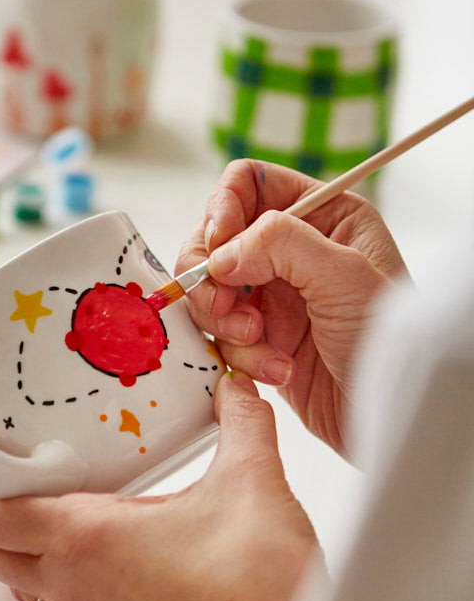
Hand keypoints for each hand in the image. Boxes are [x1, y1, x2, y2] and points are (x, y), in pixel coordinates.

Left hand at [0, 372, 321, 600]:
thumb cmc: (259, 590)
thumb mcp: (251, 483)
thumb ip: (241, 423)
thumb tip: (235, 390)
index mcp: (86, 538)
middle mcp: (74, 581)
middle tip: (7, 467)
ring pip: (15, 578)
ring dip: (12, 540)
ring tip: (43, 497)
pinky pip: (52, 597)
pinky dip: (47, 565)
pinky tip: (91, 537)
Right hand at [176, 159, 407, 455]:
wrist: (390, 415)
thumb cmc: (390, 341)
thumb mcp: (345, 276)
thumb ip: (281, 245)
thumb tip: (221, 253)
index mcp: (322, 216)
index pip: (249, 185)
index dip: (222, 210)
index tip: (217, 247)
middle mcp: (292, 252)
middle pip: (216, 241)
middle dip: (212, 276)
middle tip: (224, 305)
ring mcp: (273, 296)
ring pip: (212, 292)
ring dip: (226, 322)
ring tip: (260, 341)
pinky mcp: (260, 338)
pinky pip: (222, 335)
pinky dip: (239, 355)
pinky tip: (276, 369)